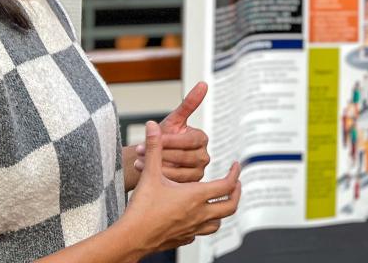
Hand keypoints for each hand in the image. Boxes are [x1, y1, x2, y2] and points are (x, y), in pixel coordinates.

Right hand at [122, 120, 240, 254]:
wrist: (131, 237)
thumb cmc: (142, 207)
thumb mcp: (149, 173)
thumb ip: (154, 148)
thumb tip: (153, 127)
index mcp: (195, 195)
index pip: (227, 184)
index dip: (234, 174)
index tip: (236, 166)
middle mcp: (199, 214)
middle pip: (230, 206)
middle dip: (236, 193)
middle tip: (236, 183)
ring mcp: (192, 229)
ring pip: (217, 223)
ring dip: (222, 212)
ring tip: (219, 202)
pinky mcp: (182, 239)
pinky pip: (200, 234)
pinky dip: (203, 225)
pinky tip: (196, 220)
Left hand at [134, 81, 210, 182]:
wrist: (154, 156)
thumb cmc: (164, 136)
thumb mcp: (173, 120)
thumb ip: (189, 103)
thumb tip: (204, 83)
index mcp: (202, 138)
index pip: (188, 140)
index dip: (170, 140)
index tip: (153, 139)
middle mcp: (204, 156)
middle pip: (184, 157)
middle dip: (160, 153)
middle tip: (140, 151)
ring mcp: (199, 172)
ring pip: (179, 171)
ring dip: (157, 166)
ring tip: (139, 162)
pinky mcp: (190, 185)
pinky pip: (175, 184)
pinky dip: (159, 178)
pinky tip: (145, 172)